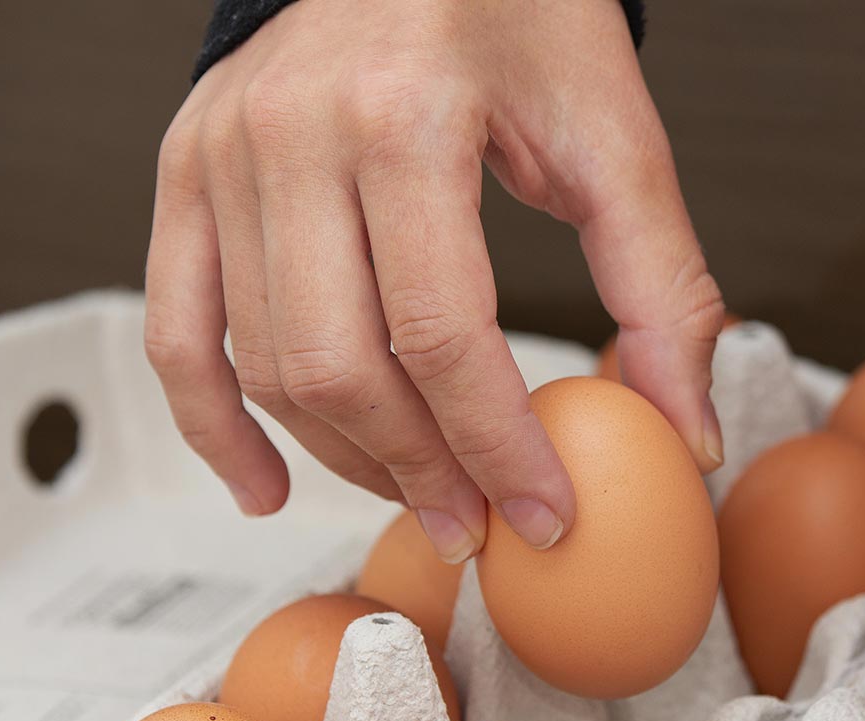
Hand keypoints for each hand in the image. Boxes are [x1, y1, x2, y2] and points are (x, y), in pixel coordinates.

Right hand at [144, 0, 725, 559]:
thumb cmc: (518, 10)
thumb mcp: (613, 133)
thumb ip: (661, 286)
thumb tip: (688, 429)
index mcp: (404, 115)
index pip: (442, 333)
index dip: (497, 447)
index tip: (542, 513)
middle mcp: (292, 133)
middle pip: (340, 364)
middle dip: (419, 471)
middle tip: (478, 525)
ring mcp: (222, 155)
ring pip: (264, 362)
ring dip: (343, 456)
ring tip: (417, 494)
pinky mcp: (187, 174)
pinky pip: (176, 331)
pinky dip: (216, 427)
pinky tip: (267, 487)